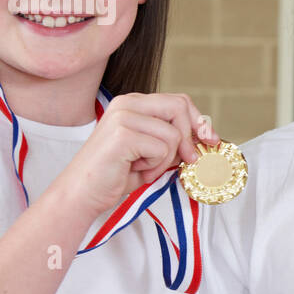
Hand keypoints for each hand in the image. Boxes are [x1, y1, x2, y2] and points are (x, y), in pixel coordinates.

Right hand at [53, 93, 219, 221]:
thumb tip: (205, 137)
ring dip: (165, 159)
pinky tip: (135, 170)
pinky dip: (155, 166)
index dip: (198, 121)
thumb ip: (173, 139)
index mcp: (133, 103)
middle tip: (185, 160)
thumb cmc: (115, 174)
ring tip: (143, 167)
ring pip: (173, 134)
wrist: (82, 193)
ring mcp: (123, 116)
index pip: (178, 100)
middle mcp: (127, 103)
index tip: (210, 140)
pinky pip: (162, 149)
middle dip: (189, 137)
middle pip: (179, 107)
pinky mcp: (122, 134)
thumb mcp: (151, 152)